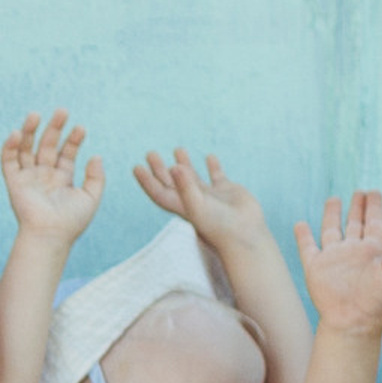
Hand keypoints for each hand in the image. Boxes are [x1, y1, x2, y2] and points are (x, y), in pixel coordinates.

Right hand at [0, 110, 103, 243]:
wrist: (50, 235)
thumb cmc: (72, 222)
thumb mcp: (91, 197)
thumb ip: (96, 177)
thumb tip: (96, 156)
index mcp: (62, 179)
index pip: (66, 153)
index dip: (73, 139)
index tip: (81, 128)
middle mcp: (44, 176)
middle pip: (47, 146)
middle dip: (54, 128)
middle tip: (62, 111)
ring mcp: (28, 178)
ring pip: (27, 149)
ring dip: (31, 131)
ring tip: (36, 114)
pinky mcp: (14, 183)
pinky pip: (8, 162)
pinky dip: (9, 147)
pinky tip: (16, 133)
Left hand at [136, 146, 266, 252]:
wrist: (245, 233)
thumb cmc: (219, 224)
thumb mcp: (198, 204)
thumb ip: (185, 186)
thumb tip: (173, 166)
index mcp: (181, 206)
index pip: (159, 192)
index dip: (146, 181)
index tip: (137, 166)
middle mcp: (193, 200)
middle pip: (171, 183)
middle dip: (160, 169)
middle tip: (150, 153)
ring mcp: (210, 196)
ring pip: (193, 178)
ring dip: (184, 165)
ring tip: (178, 149)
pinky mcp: (227, 192)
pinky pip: (217, 176)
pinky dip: (213, 166)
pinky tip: (209, 156)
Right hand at [296, 191, 381, 338]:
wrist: (355, 320)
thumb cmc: (379, 299)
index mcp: (373, 249)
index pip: (375, 221)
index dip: (374, 206)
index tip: (373, 193)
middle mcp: (353, 250)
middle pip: (355, 222)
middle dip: (358, 206)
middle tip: (360, 192)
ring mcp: (333, 258)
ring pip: (332, 230)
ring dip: (332, 214)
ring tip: (333, 199)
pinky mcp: (315, 268)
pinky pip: (307, 247)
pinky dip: (303, 235)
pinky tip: (300, 224)